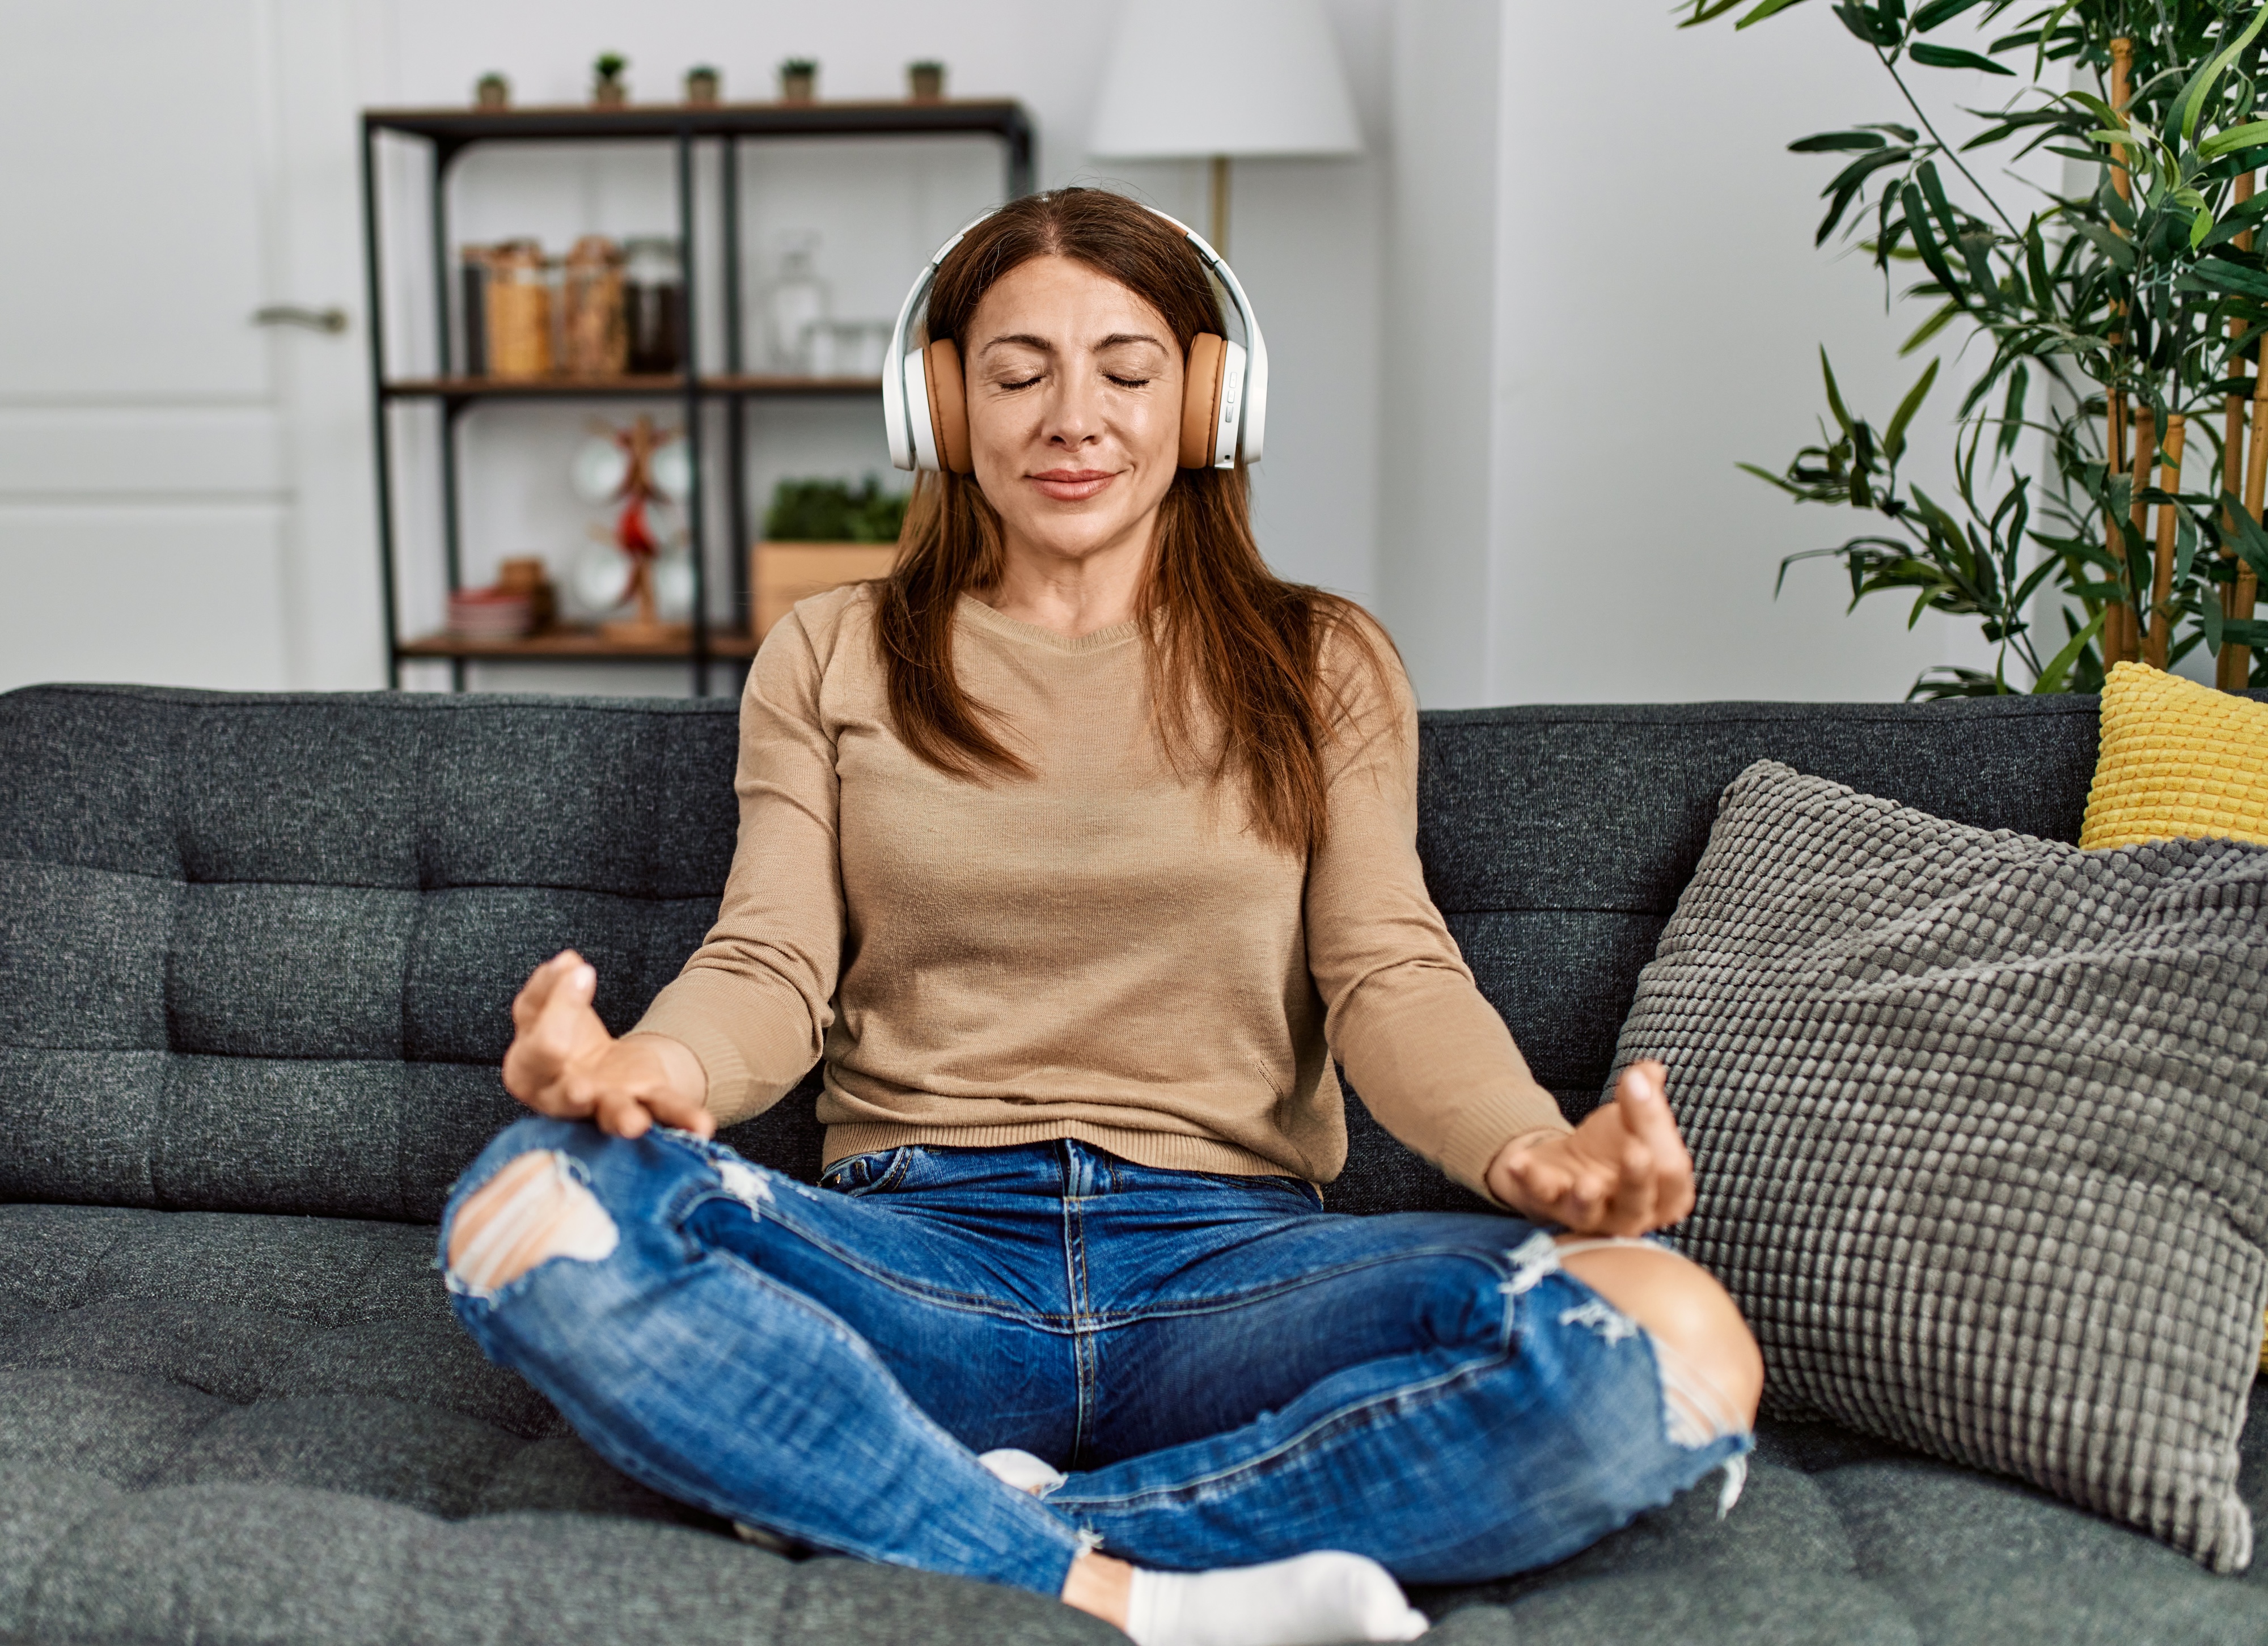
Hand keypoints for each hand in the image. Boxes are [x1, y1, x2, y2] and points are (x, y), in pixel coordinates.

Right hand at [502, 950, 713, 1139]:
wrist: (604, 1073)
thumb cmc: (567, 1040)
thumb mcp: (552, 1010)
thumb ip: (551, 988)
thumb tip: (567, 964)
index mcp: (526, 1068)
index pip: (534, 1032)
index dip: (553, 998)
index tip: (579, 967)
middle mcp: (559, 1096)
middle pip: (558, 1069)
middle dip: (558, 1048)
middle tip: (564, 1050)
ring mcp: (602, 1106)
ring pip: (610, 1111)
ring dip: (620, 1117)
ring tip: (633, 1122)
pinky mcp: (642, 1106)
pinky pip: (663, 1111)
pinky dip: (682, 1118)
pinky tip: (701, 1125)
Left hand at [1484, 1060, 1693, 1235]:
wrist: (1569, 1163)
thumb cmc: (1614, 1147)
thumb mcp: (1631, 1120)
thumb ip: (1643, 1096)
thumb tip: (1648, 1071)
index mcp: (1666, 1196)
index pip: (1672, 1171)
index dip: (1658, 1129)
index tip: (1638, 1086)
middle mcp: (1632, 1215)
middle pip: (1638, 1201)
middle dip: (1637, 1178)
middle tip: (1636, 1152)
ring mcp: (1589, 1216)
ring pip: (1590, 1213)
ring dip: (1586, 1199)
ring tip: (1585, 1184)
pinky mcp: (1550, 1207)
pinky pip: (1541, 1196)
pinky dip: (1530, 1179)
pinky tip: (1519, 1162)